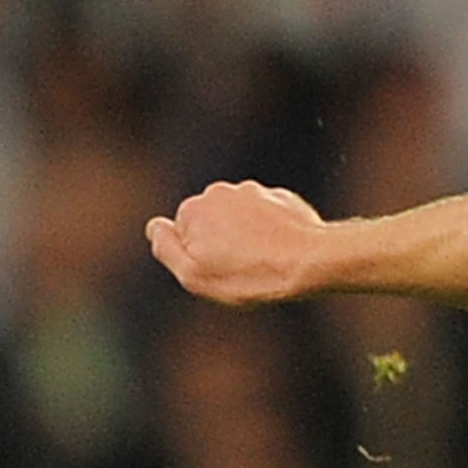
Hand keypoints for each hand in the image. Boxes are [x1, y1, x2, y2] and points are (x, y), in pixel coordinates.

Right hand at [147, 178, 330, 304]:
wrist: (311, 262)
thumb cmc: (251, 275)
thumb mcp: (195, 275)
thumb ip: (166, 249)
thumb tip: (156, 227)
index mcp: (193, 210)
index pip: (181, 236)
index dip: (197, 258)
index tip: (218, 270)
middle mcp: (219, 192)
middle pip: (210, 224)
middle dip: (221, 244)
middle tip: (243, 268)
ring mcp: (253, 192)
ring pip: (239, 219)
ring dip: (247, 237)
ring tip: (266, 259)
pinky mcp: (281, 198)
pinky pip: (267, 217)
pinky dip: (271, 231)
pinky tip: (283, 249)